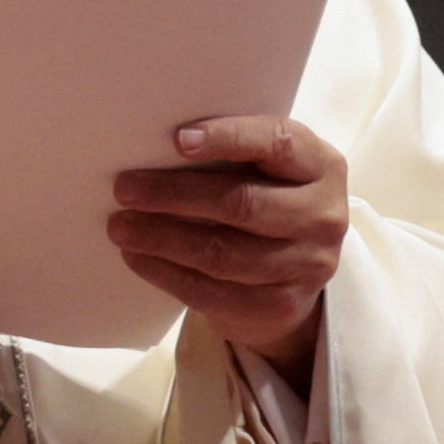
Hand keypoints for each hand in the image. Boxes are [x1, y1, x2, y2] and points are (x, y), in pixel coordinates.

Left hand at [108, 115, 347, 390]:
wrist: (296, 269)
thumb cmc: (265, 193)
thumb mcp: (265, 164)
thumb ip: (231, 150)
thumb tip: (150, 140)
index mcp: (320, 164)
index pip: (276, 143)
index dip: (227, 138)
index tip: (177, 139)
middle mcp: (323, 215)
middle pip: (242, 203)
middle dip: (174, 194)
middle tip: (124, 188)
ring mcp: (307, 266)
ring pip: (223, 254)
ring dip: (162, 239)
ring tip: (120, 226)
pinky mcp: (281, 305)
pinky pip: (215, 292)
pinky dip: (167, 273)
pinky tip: (138, 257)